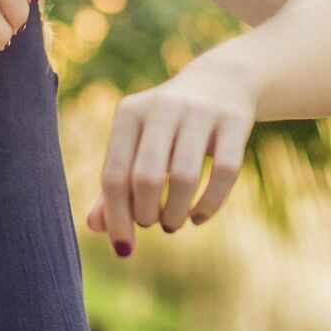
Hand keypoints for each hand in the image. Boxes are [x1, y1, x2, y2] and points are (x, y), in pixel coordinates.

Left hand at [87, 69, 255, 257]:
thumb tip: (95, 227)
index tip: (124, 248)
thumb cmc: (167, 126)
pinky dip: (210, 205)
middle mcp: (162, 107)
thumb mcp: (137, 145)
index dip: (116, 218)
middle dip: (146, 214)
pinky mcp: (234, 121)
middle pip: (145, 177)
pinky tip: (199, 217)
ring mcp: (200, 112)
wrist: (221, 82)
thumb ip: (116, 184)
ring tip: (173, 223)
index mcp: (129, 114)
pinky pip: (224, 172)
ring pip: (184, 176)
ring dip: (175, 213)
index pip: (113, 175)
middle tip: (153, 223)